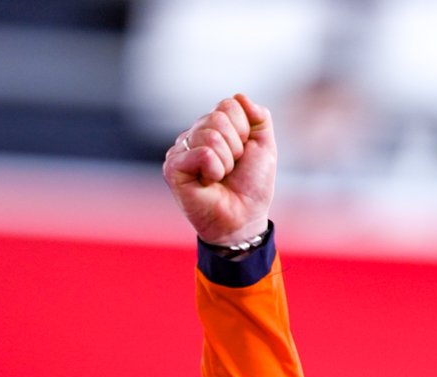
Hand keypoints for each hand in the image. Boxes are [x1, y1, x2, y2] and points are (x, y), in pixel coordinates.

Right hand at [163, 94, 275, 246]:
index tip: (243, 154)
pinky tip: (209, 182)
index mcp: (213, 127)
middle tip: (232, 168)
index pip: (229, 105)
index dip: (244, 131)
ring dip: (226, 161)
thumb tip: (241, 97)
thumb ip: (259, 118)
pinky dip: (215, 170)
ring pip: (210, 136)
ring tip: (221, 176)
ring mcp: (180, 150)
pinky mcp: (172, 167)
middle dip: (235, 146)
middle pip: (218, 117)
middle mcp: (194, 135)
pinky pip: (202, 153)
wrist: (244, 219)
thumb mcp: (264, 147)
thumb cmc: (251, 187)